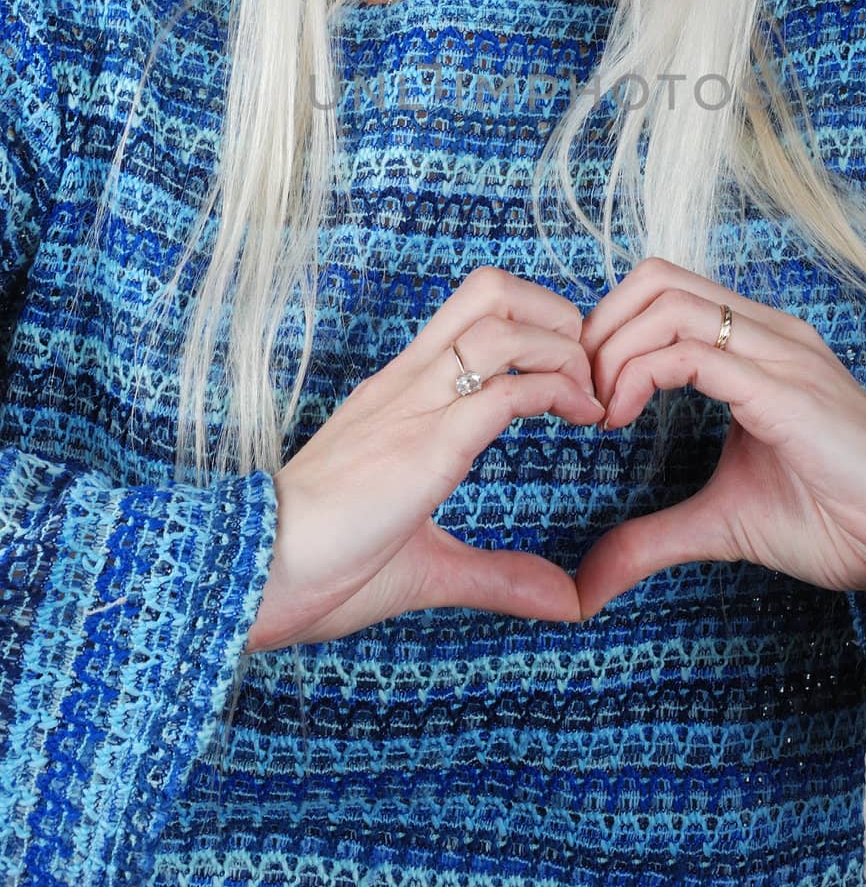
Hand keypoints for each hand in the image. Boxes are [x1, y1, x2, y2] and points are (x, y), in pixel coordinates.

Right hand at [244, 266, 605, 651]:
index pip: (474, 311)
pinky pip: (504, 390)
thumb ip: (495, 575)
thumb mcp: (424, 566)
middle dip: (556, 313)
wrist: (250, 576)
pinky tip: (580, 417)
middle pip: (491, 290)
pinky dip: (557, 390)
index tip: (571, 374)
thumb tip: (564, 601)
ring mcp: (414, 408)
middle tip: (586, 369)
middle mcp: (408, 384)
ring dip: (564, 348)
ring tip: (589, 396)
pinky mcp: (426, 446)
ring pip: (503, 323)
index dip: (537, 323)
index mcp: (400, 396)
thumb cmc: (317, 570)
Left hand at [573, 256, 865, 620]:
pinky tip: (624, 417)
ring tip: (604, 410)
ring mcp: (780, 354)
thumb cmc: (834, 520)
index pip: (661, 291)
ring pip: (668, 304)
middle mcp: (768, 333)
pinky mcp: (785, 390)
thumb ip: (652, 537)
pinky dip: (640, 375)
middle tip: (582, 395)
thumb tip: (588, 582)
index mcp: (756, 346)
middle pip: (655, 279)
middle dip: (599, 330)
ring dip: (614, 351)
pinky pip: (695, 353)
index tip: (586, 396)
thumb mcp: (720, 523)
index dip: (607, 330)